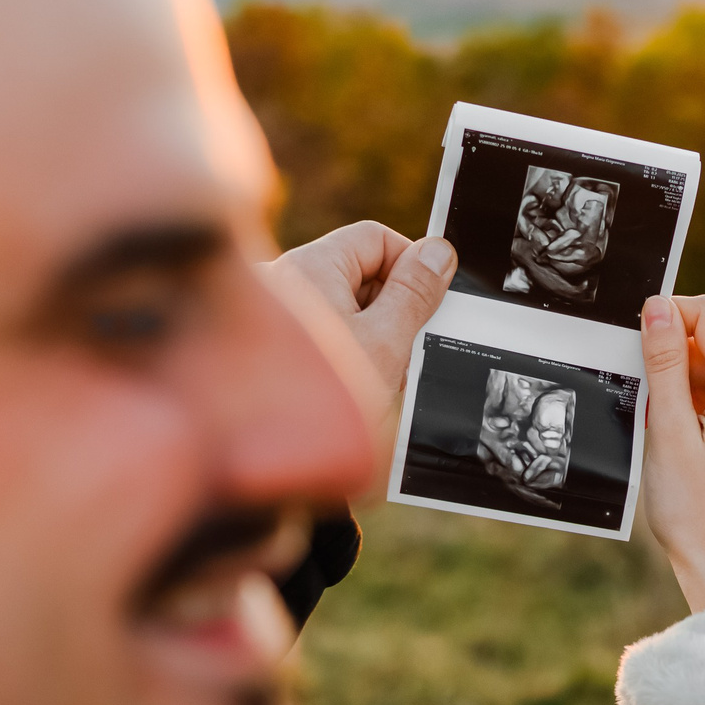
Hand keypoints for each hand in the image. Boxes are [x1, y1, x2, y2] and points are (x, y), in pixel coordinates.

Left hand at [268, 223, 456, 432]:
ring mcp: (276, 320)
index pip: (375, 238)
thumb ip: (415, 295)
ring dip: (373, 342)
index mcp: (310, 268)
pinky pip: (325, 340)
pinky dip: (347, 360)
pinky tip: (354, 396)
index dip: (412, 265)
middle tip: (406, 354)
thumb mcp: (385, 345)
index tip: (432, 302)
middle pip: (359, 276)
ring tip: (378, 384)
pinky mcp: (275, 353)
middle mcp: (285, 285)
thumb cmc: (317, 408)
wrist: (265, 466)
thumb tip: (439, 252)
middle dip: (393, 313)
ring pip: (345, 313)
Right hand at [641, 294, 704, 612]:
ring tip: (663, 433)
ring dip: (681, 387)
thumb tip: (658, 309)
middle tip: (645, 402)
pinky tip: (680, 442)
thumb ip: (664, 363)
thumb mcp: (669, 429)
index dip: (667, 315)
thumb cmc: (697, 510)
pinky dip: (697, 407)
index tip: (635, 338)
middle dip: (671, 359)